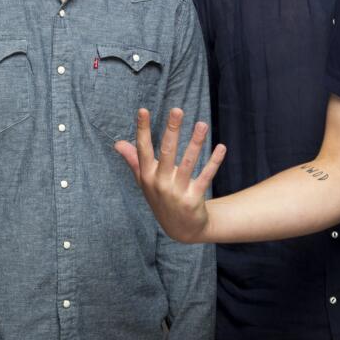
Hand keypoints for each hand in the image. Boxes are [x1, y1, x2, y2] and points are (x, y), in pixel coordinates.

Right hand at [114, 108, 225, 242]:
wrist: (181, 229)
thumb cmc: (161, 199)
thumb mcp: (145, 182)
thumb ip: (133, 161)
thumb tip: (117, 143)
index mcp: (147, 176)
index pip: (143, 149)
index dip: (142, 130)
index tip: (143, 110)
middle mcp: (160, 183)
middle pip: (166, 152)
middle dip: (171, 130)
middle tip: (177, 110)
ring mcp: (177, 192)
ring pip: (187, 163)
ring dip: (195, 142)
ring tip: (202, 124)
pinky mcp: (193, 198)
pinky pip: (205, 176)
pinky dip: (214, 162)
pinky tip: (221, 147)